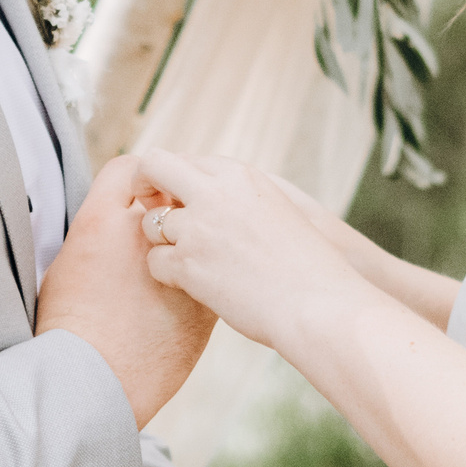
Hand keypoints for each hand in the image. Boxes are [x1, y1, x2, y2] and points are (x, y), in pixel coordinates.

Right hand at [36, 156, 217, 426]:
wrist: (93, 383)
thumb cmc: (68, 332)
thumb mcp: (66, 268)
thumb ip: (94, 238)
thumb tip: (106, 229)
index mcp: (102, 221)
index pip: (130, 168)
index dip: (142, 175)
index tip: (146, 191)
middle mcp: (146, 235)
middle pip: (176, 189)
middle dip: (180, 194)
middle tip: (178, 211)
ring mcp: (180, 266)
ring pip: (206, 229)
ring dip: (204, 232)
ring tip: (196, 250)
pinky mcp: (204, 300)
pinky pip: (218, 270)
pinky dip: (215, 271)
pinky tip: (203, 287)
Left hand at [131, 151, 377, 354]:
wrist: (320, 305)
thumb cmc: (306, 269)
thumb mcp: (277, 213)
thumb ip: (239, 199)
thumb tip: (204, 199)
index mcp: (241, 175)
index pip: (186, 160)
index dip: (176, 183)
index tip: (181, 204)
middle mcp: (216, 192)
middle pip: (154, 166)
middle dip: (145, 185)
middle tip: (153, 211)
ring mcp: (199, 227)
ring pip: (149, 222)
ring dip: (162, 242)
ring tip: (191, 263)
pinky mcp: (189, 264)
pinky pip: (154, 261)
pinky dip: (167, 275)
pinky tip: (193, 286)